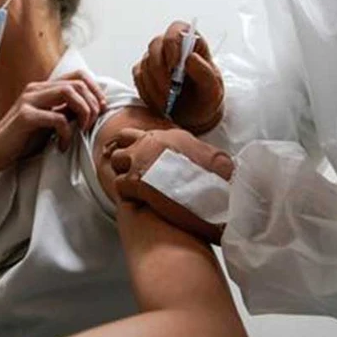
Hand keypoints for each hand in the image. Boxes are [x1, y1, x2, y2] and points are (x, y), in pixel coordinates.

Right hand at [0, 70, 106, 178]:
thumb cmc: (22, 140)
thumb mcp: (49, 124)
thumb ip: (66, 112)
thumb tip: (92, 108)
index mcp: (42, 89)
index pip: (77, 76)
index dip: (95, 90)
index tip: (101, 109)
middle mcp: (35, 89)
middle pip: (77, 83)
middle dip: (92, 103)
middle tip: (92, 123)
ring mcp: (29, 101)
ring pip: (69, 92)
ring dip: (83, 112)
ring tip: (82, 130)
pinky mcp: (25, 116)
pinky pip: (58, 118)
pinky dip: (66, 133)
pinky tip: (62, 145)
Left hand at [107, 127, 233, 243]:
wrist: (212, 203)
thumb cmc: (218, 185)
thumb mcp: (220, 163)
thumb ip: (211, 158)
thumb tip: (219, 164)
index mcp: (173, 136)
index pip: (147, 132)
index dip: (145, 146)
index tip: (150, 159)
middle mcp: (153, 142)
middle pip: (124, 137)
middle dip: (127, 151)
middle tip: (135, 167)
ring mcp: (140, 160)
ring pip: (116, 159)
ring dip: (123, 171)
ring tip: (135, 184)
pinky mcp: (134, 182)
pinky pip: (118, 184)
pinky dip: (125, 192)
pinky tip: (137, 200)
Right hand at [132, 21, 224, 133]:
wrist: (196, 116)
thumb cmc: (206, 97)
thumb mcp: (213, 89)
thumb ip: (204, 72)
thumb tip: (189, 58)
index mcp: (191, 42)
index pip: (177, 30)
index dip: (172, 43)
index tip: (175, 65)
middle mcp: (171, 46)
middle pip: (155, 45)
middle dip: (160, 70)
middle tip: (169, 92)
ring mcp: (155, 58)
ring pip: (145, 64)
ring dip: (155, 86)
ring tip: (167, 103)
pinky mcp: (144, 72)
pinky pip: (138, 78)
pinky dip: (147, 93)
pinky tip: (159, 104)